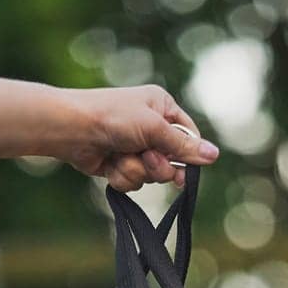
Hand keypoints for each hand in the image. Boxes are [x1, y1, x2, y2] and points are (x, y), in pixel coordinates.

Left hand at [56, 84, 218, 191]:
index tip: (185, 171)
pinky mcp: (120, 163)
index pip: (189, 136)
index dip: (188, 156)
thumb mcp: (154, 129)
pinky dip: (123, 176)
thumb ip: (184, 146)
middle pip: (172, 161)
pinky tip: (110, 164)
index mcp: (162, 107)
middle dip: (158, 166)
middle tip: (147, 158)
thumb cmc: (112, 118)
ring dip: (138, 171)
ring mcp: (135, 146)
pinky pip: (134, 181)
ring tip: (122, 157)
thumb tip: (214, 155)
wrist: (72, 129)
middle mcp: (150, 126)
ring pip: (152, 175)